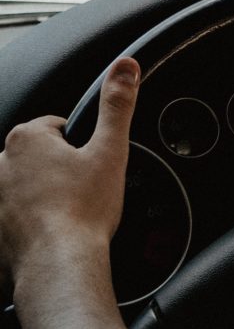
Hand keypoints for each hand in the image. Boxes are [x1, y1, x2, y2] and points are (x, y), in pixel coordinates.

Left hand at [0, 57, 139, 282]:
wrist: (60, 262)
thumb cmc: (82, 211)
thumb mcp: (110, 150)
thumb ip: (117, 105)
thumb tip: (125, 67)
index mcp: (28, 138)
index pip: (57, 127)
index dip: (82, 145)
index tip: (92, 165)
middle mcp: (2, 162)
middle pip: (41, 156)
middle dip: (62, 170)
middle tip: (86, 191)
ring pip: (28, 185)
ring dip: (47, 195)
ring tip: (71, 214)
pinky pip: (18, 214)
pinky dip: (35, 220)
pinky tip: (55, 231)